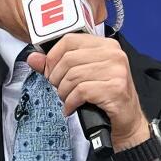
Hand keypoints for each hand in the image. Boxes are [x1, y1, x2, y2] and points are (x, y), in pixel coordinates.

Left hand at [26, 34, 147, 147]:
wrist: (127, 120)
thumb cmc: (104, 95)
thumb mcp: (81, 76)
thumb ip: (56, 65)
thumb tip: (33, 58)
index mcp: (106, 45)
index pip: (69, 40)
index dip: (53, 57)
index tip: (50, 72)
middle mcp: (114, 54)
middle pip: (68, 59)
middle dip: (56, 78)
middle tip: (59, 89)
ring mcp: (116, 71)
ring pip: (73, 76)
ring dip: (63, 92)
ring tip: (67, 99)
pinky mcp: (115, 88)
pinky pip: (80, 92)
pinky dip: (70, 102)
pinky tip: (71, 107)